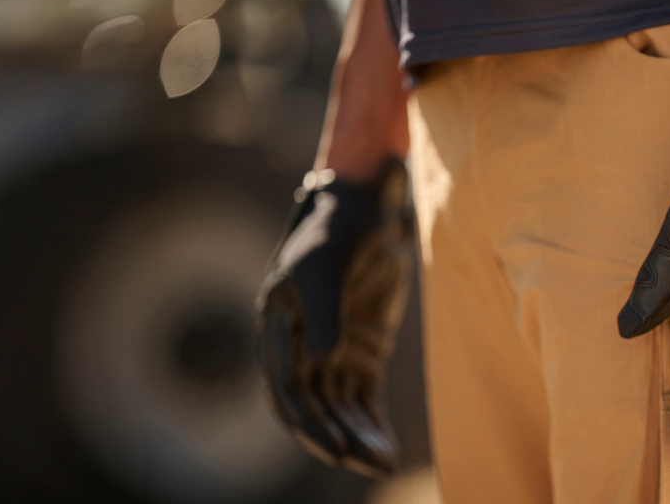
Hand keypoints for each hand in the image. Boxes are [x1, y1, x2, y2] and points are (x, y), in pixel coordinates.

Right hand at [256, 159, 414, 478]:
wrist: (371, 204)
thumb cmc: (342, 227)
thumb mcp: (330, 264)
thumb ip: (326, 311)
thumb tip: (323, 360)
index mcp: (280, 326)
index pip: (287, 389)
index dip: (307, 422)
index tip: (334, 448)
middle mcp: (301, 344)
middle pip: (313, 406)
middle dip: (336, 438)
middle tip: (362, 464)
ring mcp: (332, 350)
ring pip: (340, 408)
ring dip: (358, 438)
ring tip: (383, 464)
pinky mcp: (362, 352)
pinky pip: (363, 399)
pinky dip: (374, 425)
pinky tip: (389, 450)